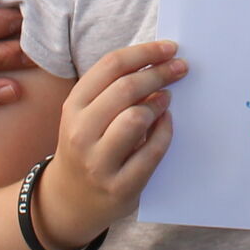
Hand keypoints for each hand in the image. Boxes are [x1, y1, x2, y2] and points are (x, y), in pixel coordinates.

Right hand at [29, 40, 184, 249]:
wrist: (69, 201)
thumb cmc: (87, 147)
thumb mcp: (86, 115)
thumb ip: (112, 90)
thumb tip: (158, 62)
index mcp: (73, 107)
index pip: (111, 65)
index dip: (144, 52)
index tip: (169, 48)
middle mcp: (81, 132)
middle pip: (126, 88)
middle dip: (159, 73)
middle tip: (180, 68)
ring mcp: (98, 162)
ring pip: (136, 118)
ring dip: (158, 105)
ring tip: (166, 100)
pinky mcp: (120, 186)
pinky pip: (152, 151)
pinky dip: (165, 133)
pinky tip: (166, 124)